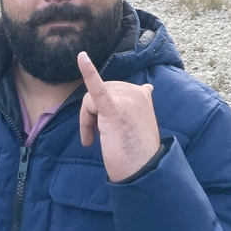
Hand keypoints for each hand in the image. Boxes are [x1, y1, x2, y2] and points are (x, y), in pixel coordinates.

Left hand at [77, 51, 160, 181]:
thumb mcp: (138, 121)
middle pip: (99, 92)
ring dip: (87, 119)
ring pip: (90, 100)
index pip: (112, 91)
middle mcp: (136, 92)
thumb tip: (148, 88)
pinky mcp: (114, 111)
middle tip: (95, 138)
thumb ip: (138, 104)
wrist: (144, 172)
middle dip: (92, 115)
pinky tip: (82, 58)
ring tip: (94, 140)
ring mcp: (126, 100)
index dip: (102, 110)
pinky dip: (89, 72)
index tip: (109, 131)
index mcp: (142, 94)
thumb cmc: (138, 150)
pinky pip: (98, 89)